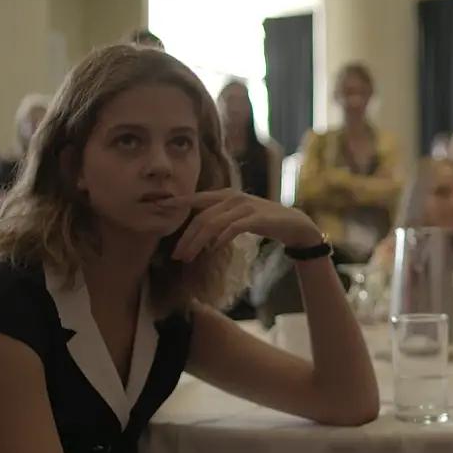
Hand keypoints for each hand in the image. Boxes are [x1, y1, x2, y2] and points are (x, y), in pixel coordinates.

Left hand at [160, 190, 321, 261]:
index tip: (158, 208)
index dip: (177, 204)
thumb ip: (219, 217)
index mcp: (226, 194)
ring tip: (189, 257)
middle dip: (186, 237)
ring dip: (198, 243)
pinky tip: (213, 249)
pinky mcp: (257, 218)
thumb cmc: (263, 221)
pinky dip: (220, 239)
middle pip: (201, 217)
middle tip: (176, 255)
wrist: (294, 223)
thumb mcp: (237, 215)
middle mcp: (233, 197)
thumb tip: (198, 232)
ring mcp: (245, 206)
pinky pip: (233, 228)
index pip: (196, 199)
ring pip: (213, 224)